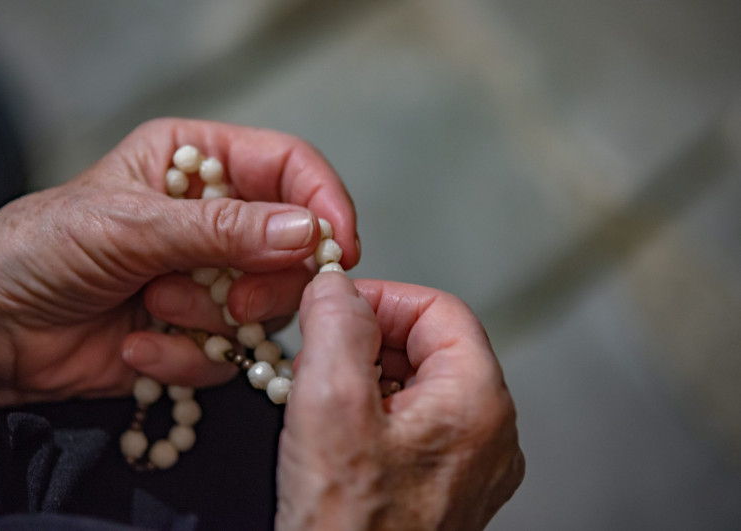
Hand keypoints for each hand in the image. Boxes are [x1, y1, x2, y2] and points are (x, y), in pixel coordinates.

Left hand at [0, 118, 358, 407]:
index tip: (339, 247)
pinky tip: (137, 349)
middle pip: (294, 246)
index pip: (289, 167)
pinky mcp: (197, 331)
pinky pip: (231, 352)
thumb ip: (223, 230)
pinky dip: (188, 357)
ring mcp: (208, 277)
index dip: (323, 202)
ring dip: (211, 319)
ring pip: (268, 306)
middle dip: (264, 282)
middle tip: (231, 302)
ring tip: (153, 311)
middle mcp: (213, 218)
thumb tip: (308, 232)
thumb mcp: (130, 226)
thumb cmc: (41, 251)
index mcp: (196, 162)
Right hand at [276, 273, 523, 529]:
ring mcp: (466, 468)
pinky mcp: (439, 491)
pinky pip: (408, 429)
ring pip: (413, 387)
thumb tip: (335, 285)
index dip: (381, 299)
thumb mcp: (330, 403)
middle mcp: (486, 435)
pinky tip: (333, 440)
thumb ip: (336, 323)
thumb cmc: (348, 530)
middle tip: (316, 359)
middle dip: (366, 341)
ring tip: (319, 403)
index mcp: (477, 404)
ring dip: (362, 379)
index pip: (438, 309)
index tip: (333, 310)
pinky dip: (368, 418)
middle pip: (428, 346)